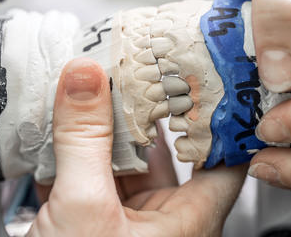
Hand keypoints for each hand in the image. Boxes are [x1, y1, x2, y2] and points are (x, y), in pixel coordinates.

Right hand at [28, 58, 245, 236]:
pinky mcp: (98, 220)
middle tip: (142, 69)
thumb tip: (85, 80)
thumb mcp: (83, 210)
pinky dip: (80, 150)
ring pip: (127, 159)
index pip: (225, 156)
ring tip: (100, 88)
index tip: (208, 77)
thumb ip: (85, 141)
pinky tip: (65, 127)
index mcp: (188, 220)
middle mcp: (165, 219)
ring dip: (108, 127)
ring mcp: (130, 219)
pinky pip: (96, 174)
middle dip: (150, 109)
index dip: (221, 116)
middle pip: (170, 149)